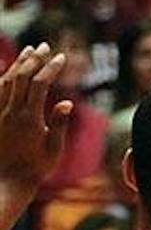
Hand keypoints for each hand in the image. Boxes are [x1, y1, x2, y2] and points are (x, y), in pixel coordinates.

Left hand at [0, 45, 73, 188]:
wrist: (4, 183)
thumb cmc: (33, 169)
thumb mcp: (53, 150)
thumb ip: (59, 124)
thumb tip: (66, 102)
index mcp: (29, 119)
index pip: (40, 84)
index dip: (51, 68)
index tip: (61, 57)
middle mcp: (11, 113)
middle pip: (21, 77)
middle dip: (34, 59)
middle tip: (44, 46)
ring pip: (6, 82)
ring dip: (18, 64)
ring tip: (28, 51)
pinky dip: (4, 77)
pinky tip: (10, 70)